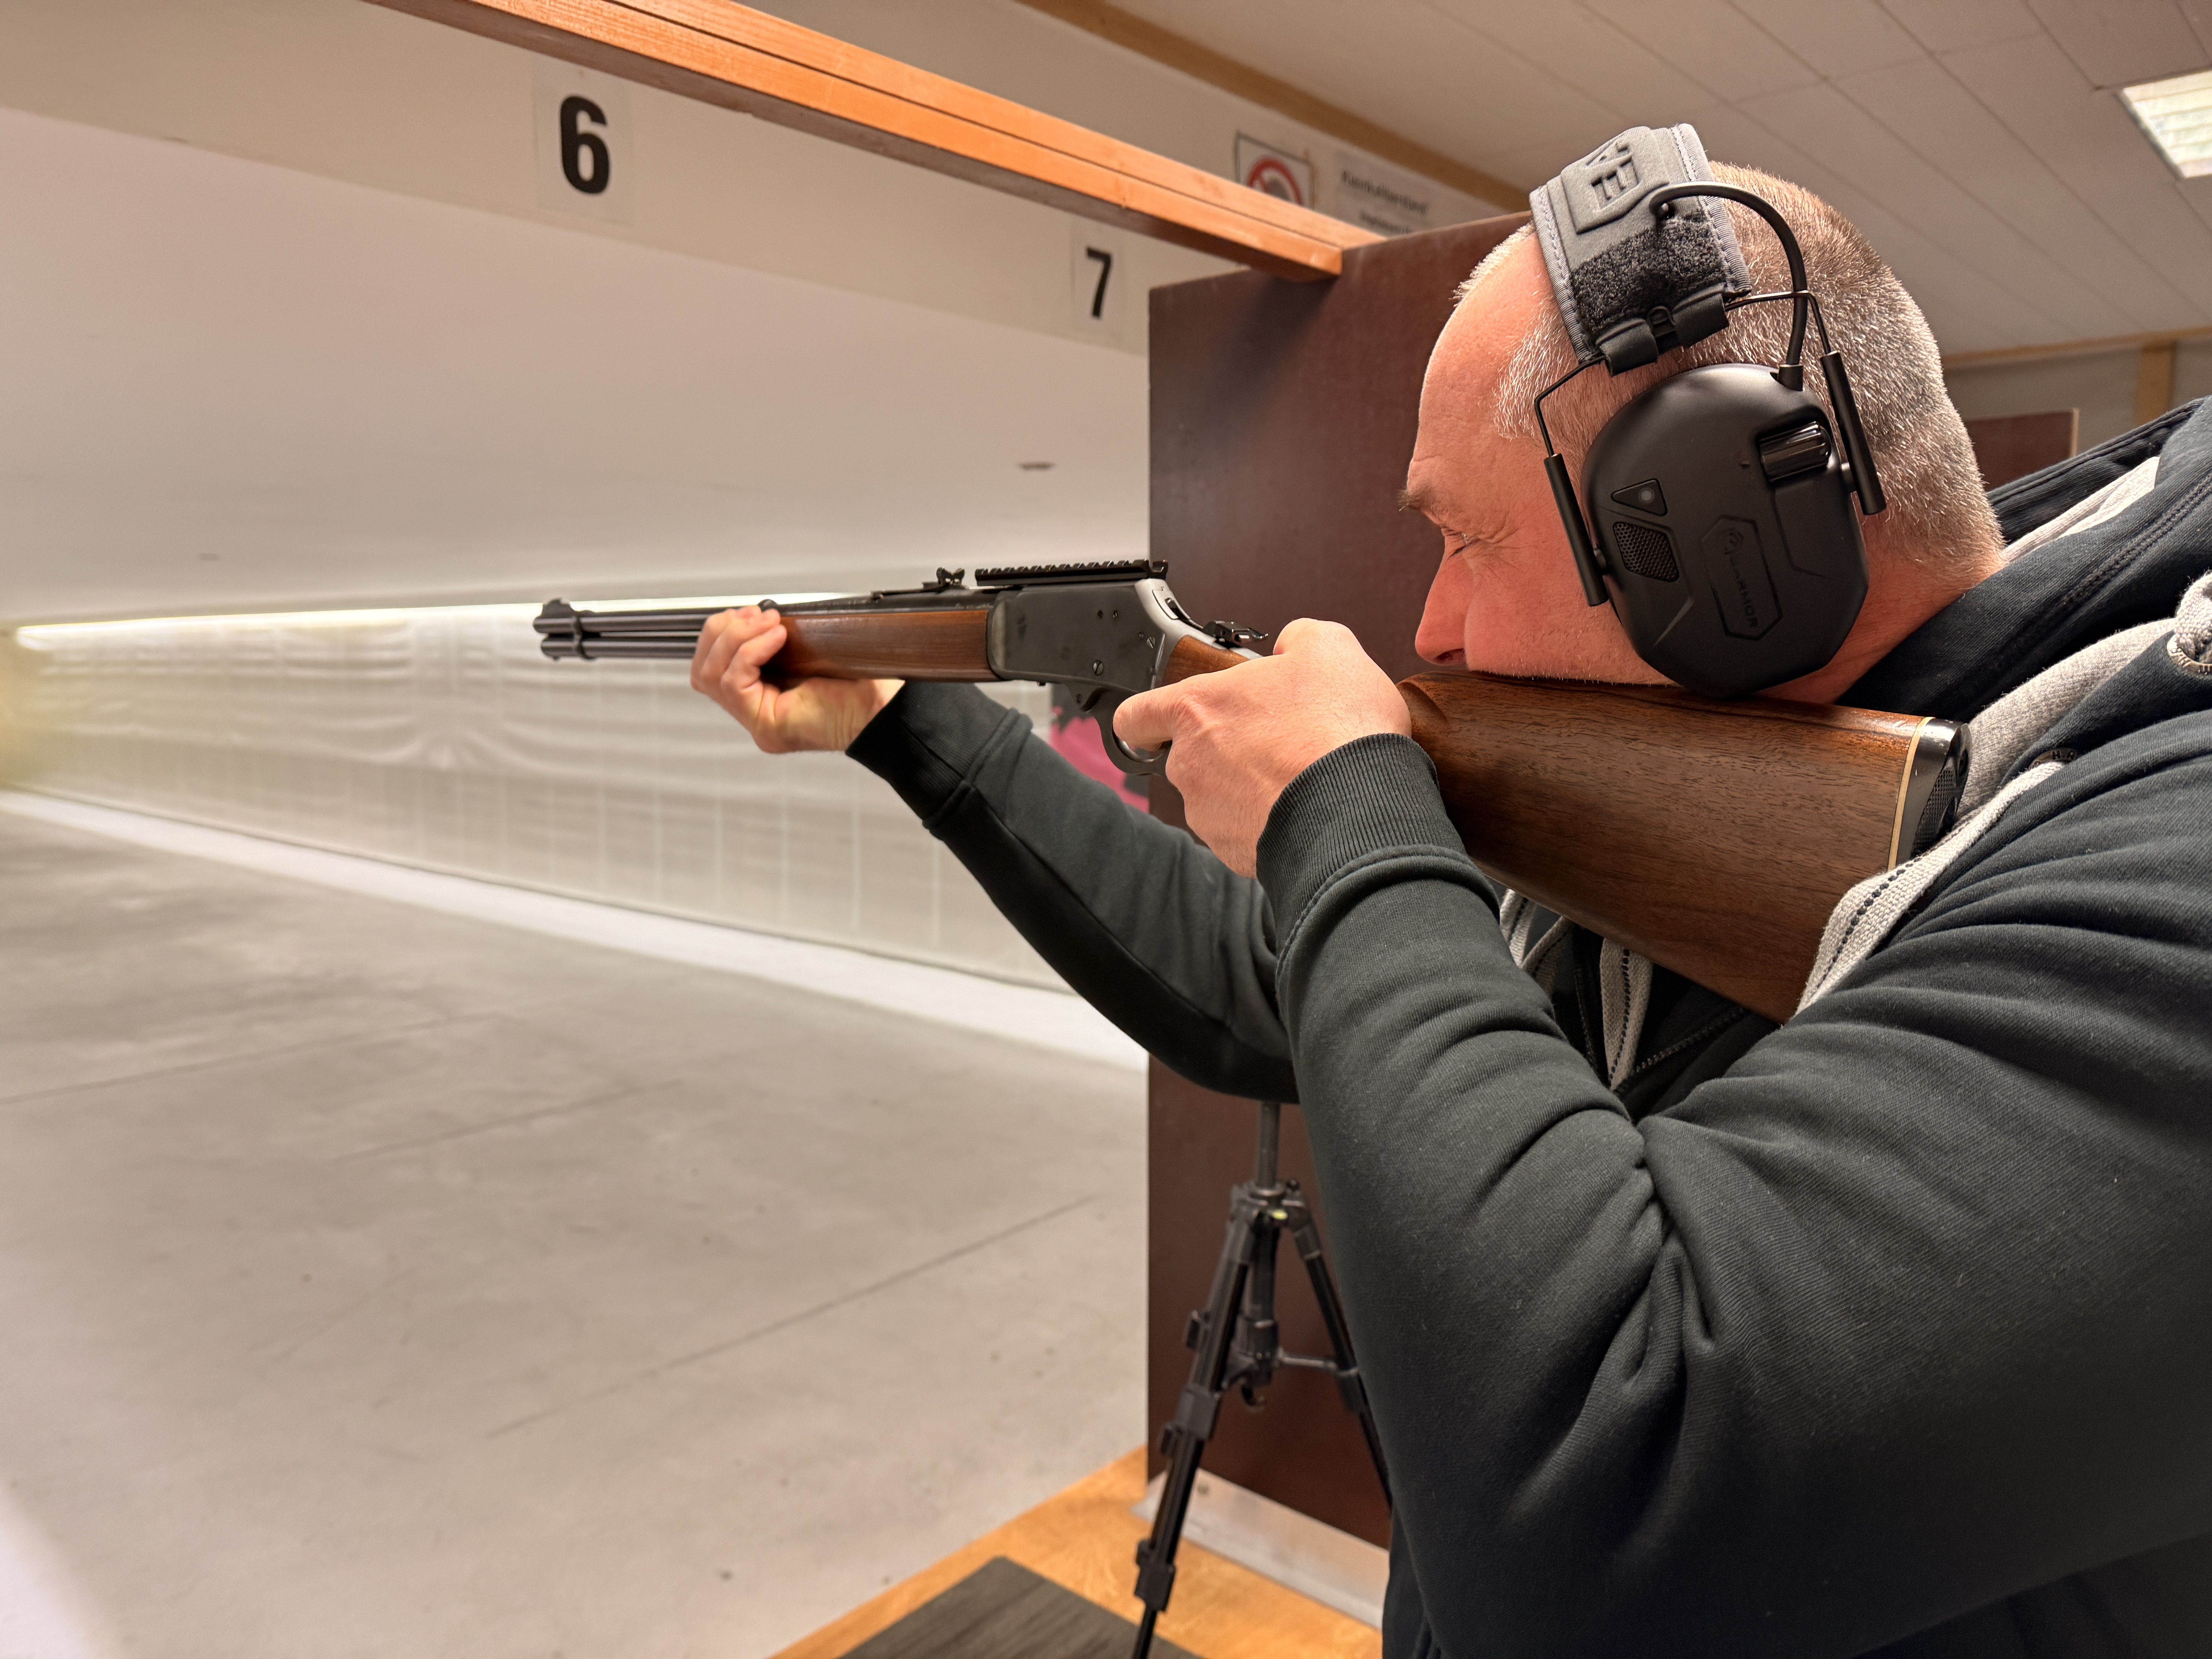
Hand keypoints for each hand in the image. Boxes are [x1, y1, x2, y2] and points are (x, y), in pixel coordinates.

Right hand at [690, 606, 901, 752]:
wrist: (884, 706)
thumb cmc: (858, 681)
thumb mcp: (807, 649)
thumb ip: (776, 638)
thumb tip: (757, 615)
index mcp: (761, 696)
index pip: (713, 665)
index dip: (723, 632)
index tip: (754, 613)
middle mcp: (754, 713)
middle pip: (703, 670)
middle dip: (723, 632)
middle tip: (758, 616)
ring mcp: (758, 722)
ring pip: (710, 676)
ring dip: (736, 639)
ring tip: (768, 624)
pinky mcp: (766, 725)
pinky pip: (734, 682)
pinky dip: (750, 651)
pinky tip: (776, 638)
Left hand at [1114, 619, 1409, 875]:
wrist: (1359, 809)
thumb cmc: (1337, 729)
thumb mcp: (1330, 649)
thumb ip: (1299, 638)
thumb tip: (1292, 645)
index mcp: (1197, 709)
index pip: (1135, 715)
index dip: (1147, 717)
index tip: (1164, 721)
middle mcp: (1190, 765)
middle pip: (1189, 756)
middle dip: (1226, 749)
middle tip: (1274, 740)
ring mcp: (1208, 814)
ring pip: (1219, 796)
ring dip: (1249, 786)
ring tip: (1300, 774)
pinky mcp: (1233, 852)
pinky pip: (1244, 831)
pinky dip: (1268, 820)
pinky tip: (1305, 806)